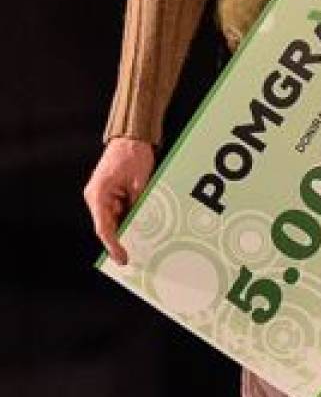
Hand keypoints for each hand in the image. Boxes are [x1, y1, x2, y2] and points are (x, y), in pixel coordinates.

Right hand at [84, 137, 155, 264]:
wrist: (131, 137)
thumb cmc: (132, 154)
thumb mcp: (141, 182)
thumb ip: (139, 204)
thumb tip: (145, 224)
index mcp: (98, 196)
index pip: (104, 229)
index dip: (113, 246)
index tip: (122, 259)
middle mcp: (97, 198)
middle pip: (110, 226)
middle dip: (123, 239)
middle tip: (138, 254)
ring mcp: (104, 196)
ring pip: (117, 219)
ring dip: (130, 227)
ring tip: (146, 240)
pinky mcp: (112, 193)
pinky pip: (122, 210)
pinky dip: (132, 216)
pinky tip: (145, 223)